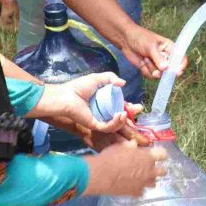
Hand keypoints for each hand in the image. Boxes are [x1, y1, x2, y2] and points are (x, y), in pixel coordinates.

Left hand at [29, 73, 144, 148]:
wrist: (66, 96)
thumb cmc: (79, 87)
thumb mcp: (97, 79)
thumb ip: (110, 78)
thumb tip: (123, 82)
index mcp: (103, 102)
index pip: (119, 106)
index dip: (129, 106)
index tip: (137, 106)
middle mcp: (102, 112)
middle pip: (120, 116)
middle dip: (131, 114)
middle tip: (138, 109)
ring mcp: (99, 119)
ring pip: (116, 124)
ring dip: (123, 120)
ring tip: (125, 113)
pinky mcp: (95, 125)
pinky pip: (108, 127)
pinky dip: (115, 123)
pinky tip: (119, 115)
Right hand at [83, 141, 166, 197]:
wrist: (101, 175)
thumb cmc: (111, 157)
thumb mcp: (121, 146)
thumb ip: (131, 146)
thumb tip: (134, 144)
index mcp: (148, 156)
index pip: (163, 154)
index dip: (160, 153)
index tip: (156, 153)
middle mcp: (150, 171)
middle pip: (163, 171)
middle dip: (159, 169)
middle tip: (149, 166)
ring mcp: (144, 183)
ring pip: (154, 183)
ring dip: (149, 179)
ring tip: (141, 177)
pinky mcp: (136, 193)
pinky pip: (142, 191)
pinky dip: (138, 188)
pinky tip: (131, 185)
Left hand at [123, 25, 187, 79]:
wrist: (126, 40)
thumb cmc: (141, 38)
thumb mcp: (151, 46)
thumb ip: (158, 58)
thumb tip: (166, 69)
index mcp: (170, 48)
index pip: (181, 58)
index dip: (181, 65)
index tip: (177, 71)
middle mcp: (166, 58)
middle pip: (171, 70)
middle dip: (164, 70)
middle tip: (159, 68)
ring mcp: (158, 65)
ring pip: (160, 74)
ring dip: (152, 68)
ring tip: (146, 57)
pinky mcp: (149, 69)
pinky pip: (151, 76)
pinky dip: (146, 71)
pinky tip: (143, 62)